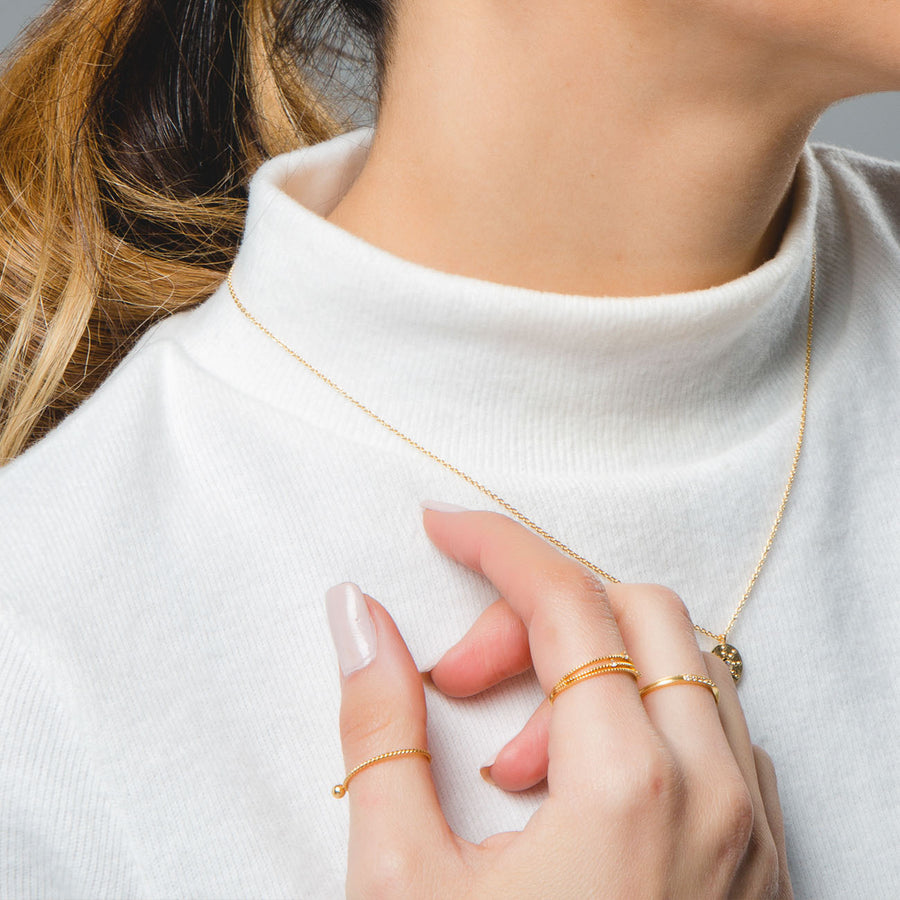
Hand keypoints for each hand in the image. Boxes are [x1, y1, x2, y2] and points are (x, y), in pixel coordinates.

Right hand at [327, 509, 791, 897]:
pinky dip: (642, 715)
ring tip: (515, 761)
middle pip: (633, 610)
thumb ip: (378, 728)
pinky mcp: (765, 858)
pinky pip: (713, 729)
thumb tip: (358, 616)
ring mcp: (754, 826)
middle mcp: (715, 792)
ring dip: (590, 669)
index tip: (441, 527)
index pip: (566, 598)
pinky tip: (579, 784)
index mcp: (628, 787)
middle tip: (462, 678)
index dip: (495, 545)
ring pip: (682, 664)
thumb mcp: (399, 883)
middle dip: (538, 614)